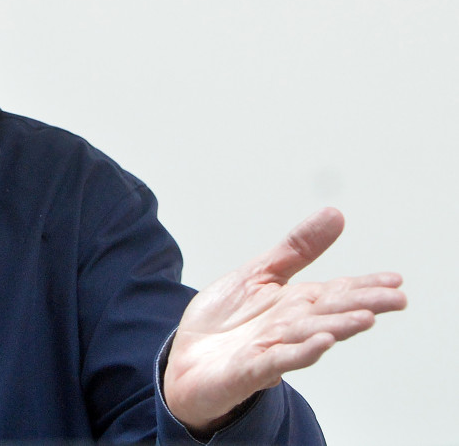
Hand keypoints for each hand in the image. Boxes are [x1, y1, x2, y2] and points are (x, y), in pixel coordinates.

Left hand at [163, 207, 405, 434]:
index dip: (365, 287)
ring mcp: (271, 349)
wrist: (187, 359)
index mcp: (295, 304)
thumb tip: (336, 213)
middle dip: (363, 306)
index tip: (396, 281)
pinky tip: (321, 344)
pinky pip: (277, 361)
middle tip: (396, 298)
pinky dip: (299, 353)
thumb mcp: (259, 274)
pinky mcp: (248, 369)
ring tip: (366, 317)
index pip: (336, 293)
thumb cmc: (225, 321)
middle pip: (330, 314)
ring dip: (337, 328)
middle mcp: (289, 327)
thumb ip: (297, 248)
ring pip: (308, 337)